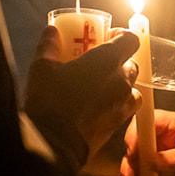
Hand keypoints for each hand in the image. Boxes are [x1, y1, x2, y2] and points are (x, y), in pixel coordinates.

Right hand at [24, 27, 140, 161]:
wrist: (55, 144)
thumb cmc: (49, 102)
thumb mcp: (42, 68)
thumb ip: (49, 46)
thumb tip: (51, 31)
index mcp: (106, 60)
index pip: (131, 39)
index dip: (122, 37)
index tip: (108, 38)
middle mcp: (121, 80)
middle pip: (131, 64)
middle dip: (118, 62)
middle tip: (97, 65)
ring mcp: (123, 103)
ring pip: (131, 87)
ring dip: (119, 85)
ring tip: (99, 88)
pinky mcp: (119, 123)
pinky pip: (126, 108)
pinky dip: (117, 104)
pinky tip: (98, 107)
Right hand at [120, 109, 174, 175]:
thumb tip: (154, 162)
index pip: (148, 121)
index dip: (137, 134)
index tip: (135, 152)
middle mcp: (163, 136)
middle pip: (136, 141)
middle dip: (131, 158)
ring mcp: (159, 153)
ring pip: (135, 159)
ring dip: (130, 173)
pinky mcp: (159, 170)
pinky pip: (143, 175)